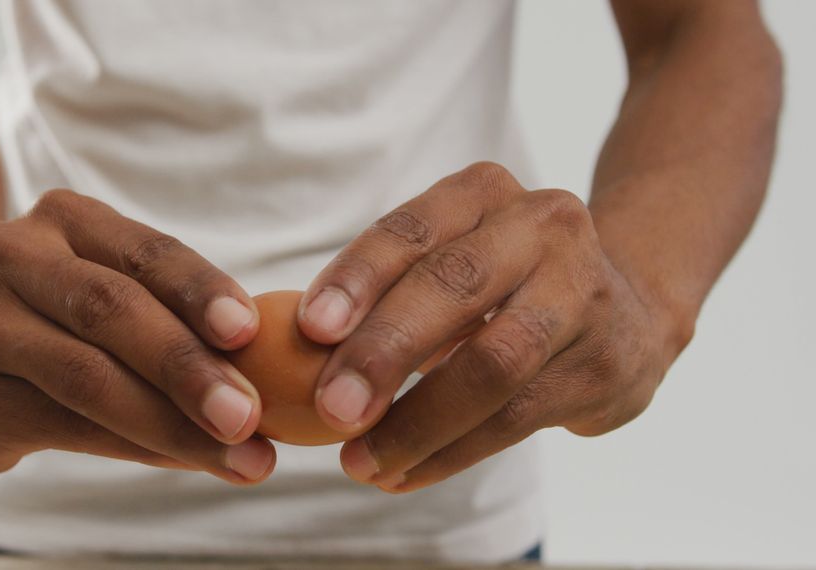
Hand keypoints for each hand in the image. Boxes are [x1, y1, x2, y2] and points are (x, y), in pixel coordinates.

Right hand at [0, 189, 274, 483]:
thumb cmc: (64, 321)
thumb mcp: (111, 292)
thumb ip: (173, 317)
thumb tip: (273, 372)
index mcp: (62, 219)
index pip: (143, 251)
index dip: (199, 289)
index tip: (248, 331)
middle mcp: (8, 256)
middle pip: (109, 310)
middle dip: (188, 367)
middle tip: (249, 415)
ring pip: (87, 377)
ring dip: (172, 424)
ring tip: (241, 456)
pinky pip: (66, 427)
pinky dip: (136, 447)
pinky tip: (185, 461)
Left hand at [298, 162, 685, 492]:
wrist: (628, 310)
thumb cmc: (501, 285)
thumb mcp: (450, 262)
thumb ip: (387, 293)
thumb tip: (301, 351)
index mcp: (484, 192)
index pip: (412, 230)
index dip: (358, 277)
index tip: (310, 329)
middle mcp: (541, 228)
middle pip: (455, 287)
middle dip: (385, 351)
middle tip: (332, 409)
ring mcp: (582, 294)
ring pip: (493, 362)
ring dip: (417, 421)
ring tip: (361, 463)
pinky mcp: (602, 365)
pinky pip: (515, 417)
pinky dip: (450, 452)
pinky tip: (403, 474)